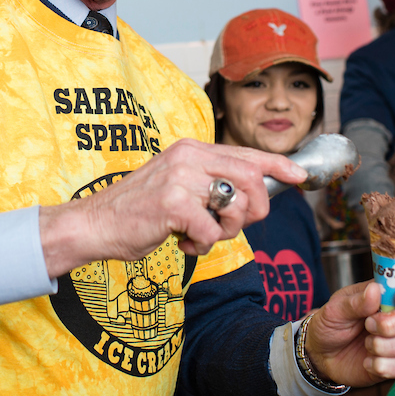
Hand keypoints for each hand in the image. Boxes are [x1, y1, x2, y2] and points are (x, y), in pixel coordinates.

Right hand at [39, 138, 308, 275]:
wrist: (95, 224)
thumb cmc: (138, 211)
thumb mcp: (177, 185)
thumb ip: (208, 182)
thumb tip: (250, 194)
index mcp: (191, 149)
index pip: (246, 153)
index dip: (278, 165)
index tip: (300, 176)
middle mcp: (188, 157)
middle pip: (251, 180)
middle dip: (254, 211)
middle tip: (234, 227)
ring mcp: (181, 178)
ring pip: (236, 207)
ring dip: (226, 232)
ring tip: (201, 235)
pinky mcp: (174, 204)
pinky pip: (212, 231)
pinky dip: (203, 246)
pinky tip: (184, 243)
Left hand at [303, 271, 394, 385]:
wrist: (322, 354)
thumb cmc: (330, 324)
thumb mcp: (335, 309)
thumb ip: (355, 301)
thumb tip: (375, 290)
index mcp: (388, 293)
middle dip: (394, 323)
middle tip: (368, 324)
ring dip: (384, 345)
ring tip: (366, 343)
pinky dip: (383, 365)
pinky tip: (367, 361)